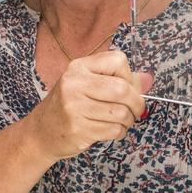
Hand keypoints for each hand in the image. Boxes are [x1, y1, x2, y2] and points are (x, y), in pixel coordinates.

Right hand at [26, 50, 151, 162]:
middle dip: (137, 103)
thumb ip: (119, 79)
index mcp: (79, 67)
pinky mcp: (78, 129)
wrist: (42, 131)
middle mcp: (74, 84)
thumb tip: (149, 79)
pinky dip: (119, 132)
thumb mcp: (88, 83)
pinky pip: (113, 130)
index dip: (130, 76)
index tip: (128, 88)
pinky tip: (110, 129)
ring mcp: (74, 107)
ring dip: (128, 120)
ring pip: (121, 113)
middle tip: (136, 110)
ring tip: (120, 120)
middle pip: (122, 89)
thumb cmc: (70, 104)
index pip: (118, 61)